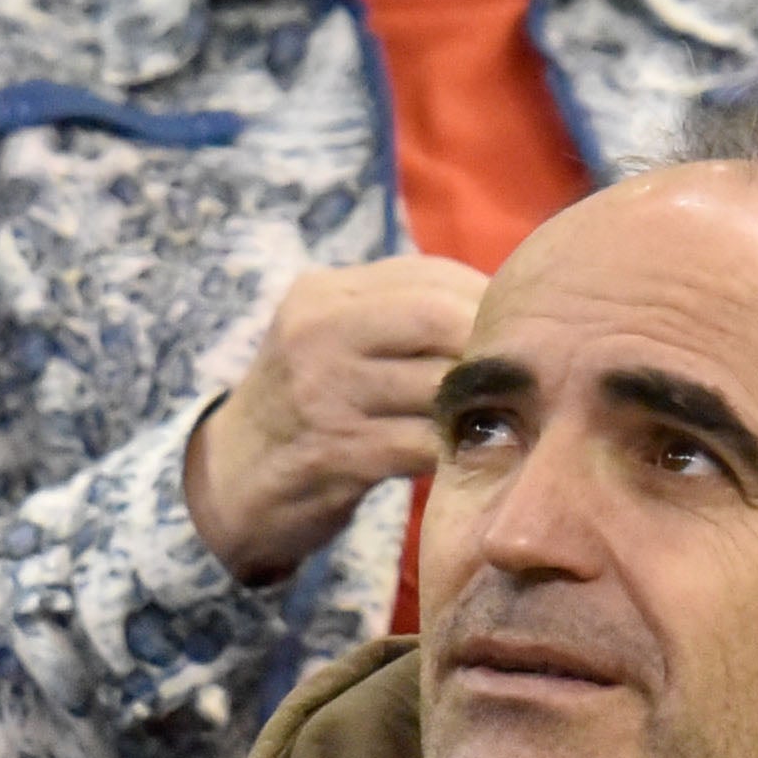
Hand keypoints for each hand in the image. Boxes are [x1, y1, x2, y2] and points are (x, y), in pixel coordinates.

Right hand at [182, 256, 490, 585]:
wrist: (229, 481)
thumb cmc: (307, 406)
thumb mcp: (334, 340)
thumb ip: (400, 316)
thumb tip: (506, 310)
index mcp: (323, 293)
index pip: (432, 276)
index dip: (488, 302)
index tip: (519, 336)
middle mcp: (317, 332)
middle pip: (440, 318)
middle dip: (492, 350)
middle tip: (527, 380)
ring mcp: (323, 393)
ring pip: (438, 383)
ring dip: (484, 405)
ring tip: (512, 418)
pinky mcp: (336, 453)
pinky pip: (424, 444)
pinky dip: (457, 449)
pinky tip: (472, 455)